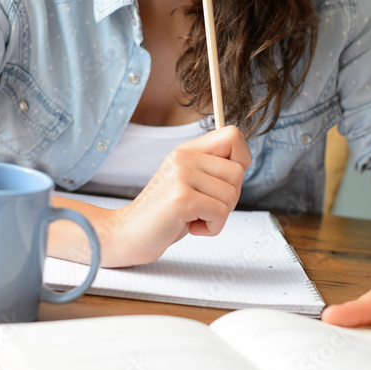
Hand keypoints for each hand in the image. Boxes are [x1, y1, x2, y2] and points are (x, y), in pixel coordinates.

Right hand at [107, 124, 251, 266]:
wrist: (128, 234)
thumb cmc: (165, 214)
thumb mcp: (189, 182)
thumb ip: (212, 169)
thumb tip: (242, 162)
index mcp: (187, 150)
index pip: (233, 135)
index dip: (241, 159)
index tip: (224, 182)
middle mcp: (183, 157)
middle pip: (238, 171)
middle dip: (229, 198)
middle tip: (203, 207)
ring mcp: (182, 175)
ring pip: (232, 194)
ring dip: (219, 216)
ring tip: (194, 217)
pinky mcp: (182, 198)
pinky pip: (221, 213)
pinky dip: (212, 228)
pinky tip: (191, 227)